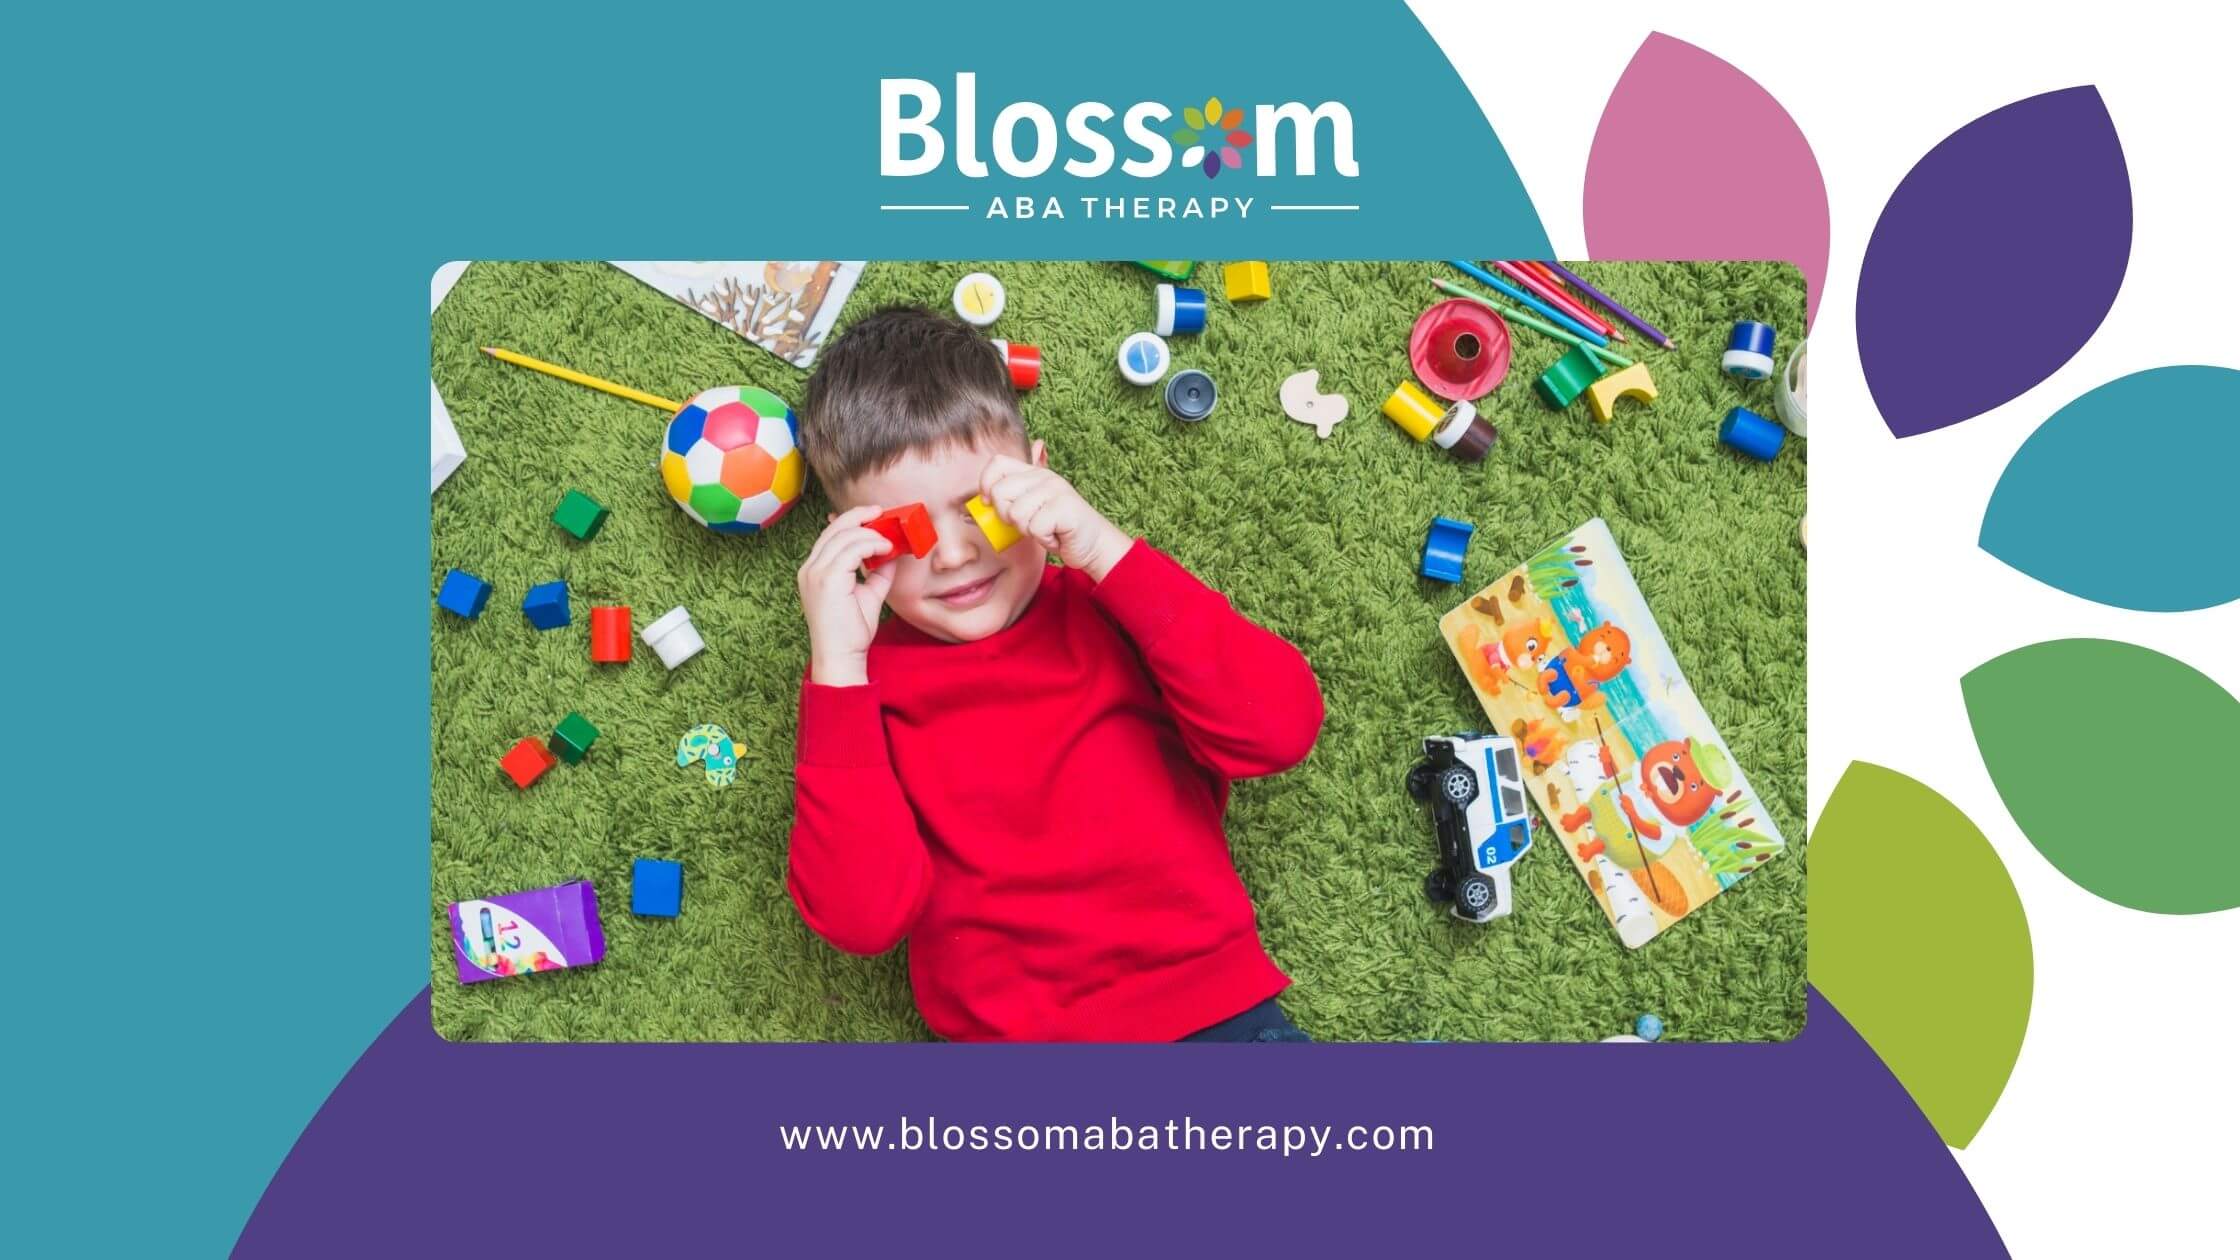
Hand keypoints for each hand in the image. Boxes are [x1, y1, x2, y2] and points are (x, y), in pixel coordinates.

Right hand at [797, 505, 895, 685]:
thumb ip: (877, 572)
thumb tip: (893, 552)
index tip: (873, 516)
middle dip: (860, 517)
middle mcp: (810, 568)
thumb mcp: (868, 594)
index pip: (830, 535)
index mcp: (813, 570)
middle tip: (882, 513)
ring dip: (871, 534)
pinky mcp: (827, 579)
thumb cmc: (851, 632)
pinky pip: (852, 549)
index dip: (851, 521)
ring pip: (845, 536)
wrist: (841, 657)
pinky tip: (886, 550)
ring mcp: (815, 572)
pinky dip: (871, 544)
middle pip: (835, 529)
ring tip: (890, 541)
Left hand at [979, 455, 1130, 581]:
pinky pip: (1034, 527)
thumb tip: (981, 500)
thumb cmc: (1058, 529)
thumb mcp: (1031, 509)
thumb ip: (1011, 500)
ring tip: (1044, 529)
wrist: (1094, 544)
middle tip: (1027, 523)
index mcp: (1033, 473)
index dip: (986, 484)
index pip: (996, 464)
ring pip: (1015, 513)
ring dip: (1027, 530)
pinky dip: (1043, 538)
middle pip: (1000, 492)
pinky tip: (1054, 535)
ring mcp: (1055, 490)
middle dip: (1006, 516)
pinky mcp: (1064, 508)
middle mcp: (1044, 477)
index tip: (990, 504)